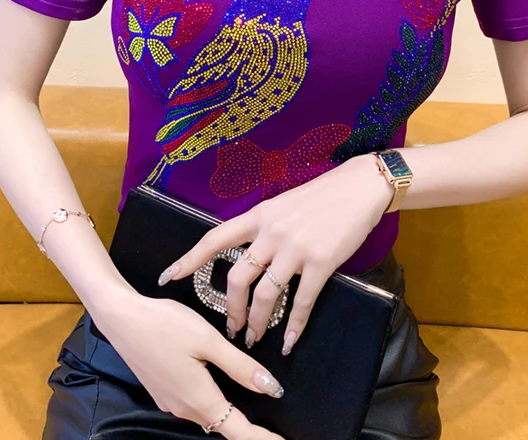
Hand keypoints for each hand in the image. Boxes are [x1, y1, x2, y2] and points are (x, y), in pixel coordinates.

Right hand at [91, 285, 285, 439]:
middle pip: (224, 427)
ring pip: (209, 416)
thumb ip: (239, 366)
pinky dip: (215, 406)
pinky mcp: (163, 389)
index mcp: (199, 399)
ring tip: (255, 416)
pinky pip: (195, 405)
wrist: (121, 318)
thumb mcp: (208, 340)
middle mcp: (184, 408)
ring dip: (232, 418)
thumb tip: (270, 389)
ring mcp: (170, 401)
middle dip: (250, 431)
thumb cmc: (165, 325)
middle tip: (275, 431)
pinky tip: (222, 392)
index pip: (239, 431)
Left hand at [160, 152, 393, 354]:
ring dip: (258, 323)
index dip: (189, 259)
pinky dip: (294, 325)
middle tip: (231, 328)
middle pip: (238, 279)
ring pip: (265, 295)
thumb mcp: (282, 205)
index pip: (215, 239)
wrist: (358, 187)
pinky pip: (301, 302)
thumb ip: (263, 227)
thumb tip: (248, 253)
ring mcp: (296, 249)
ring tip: (255, 337)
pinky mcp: (321, 262)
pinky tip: (290, 340)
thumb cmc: (321, 195)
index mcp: (258, 215)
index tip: (169, 278)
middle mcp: (271, 232)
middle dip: (231, 309)